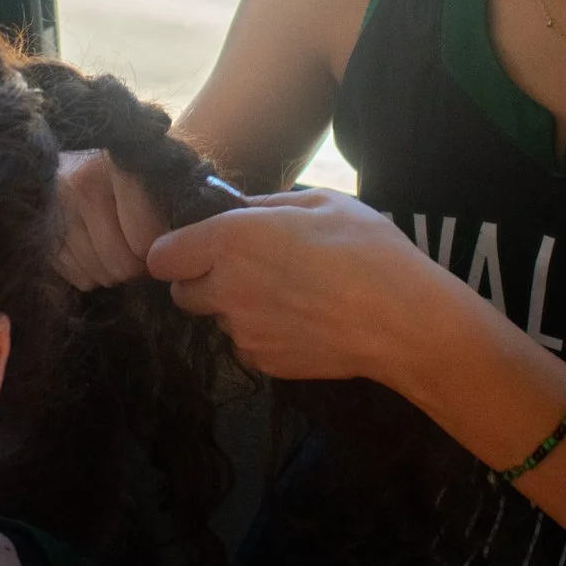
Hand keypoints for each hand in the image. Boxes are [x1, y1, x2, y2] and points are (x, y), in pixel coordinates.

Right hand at [53, 149, 167, 290]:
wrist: (62, 150)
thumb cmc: (124, 164)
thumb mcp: (152, 168)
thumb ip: (170, 198)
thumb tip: (183, 243)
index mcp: (118, 169)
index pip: (146, 241)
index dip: (159, 250)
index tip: (163, 243)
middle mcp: (81, 188)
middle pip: (122, 264)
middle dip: (137, 266)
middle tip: (140, 251)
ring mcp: (56, 212)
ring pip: (100, 275)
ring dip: (114, 270)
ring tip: (117, 247)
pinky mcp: (41, 234)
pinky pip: (79, 278)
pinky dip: (92, 272)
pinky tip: (94, 249)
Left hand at [146, 189, 458, 382]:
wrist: (403, 321)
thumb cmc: (366, 248)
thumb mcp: (320, 203)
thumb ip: (266, 204)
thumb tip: (236, 208)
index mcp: (231, 240)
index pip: (162, 256)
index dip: (177, 250)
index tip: (200, 246)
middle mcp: (225, 290)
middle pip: (181, 293)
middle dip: (202, 280)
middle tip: (248, 269)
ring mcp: (243, 333)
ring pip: (219, 319)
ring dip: (238, 308)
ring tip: (291, 296)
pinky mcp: (265, 363)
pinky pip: (248, 345)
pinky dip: (264, 335)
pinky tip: (304, 322)